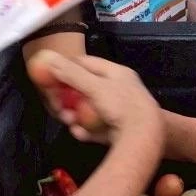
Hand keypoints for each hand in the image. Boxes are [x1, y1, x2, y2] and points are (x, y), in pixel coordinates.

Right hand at [26, 51, 164, 148]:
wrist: (144, 136)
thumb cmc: (123, 106)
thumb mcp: (95, 87)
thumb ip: (72, 74)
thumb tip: (50, 59)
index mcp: (117, 74)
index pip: (87, 64)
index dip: (66, 67)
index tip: (50, 74)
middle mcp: (117, 89)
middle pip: (83, 89)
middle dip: (67, 98)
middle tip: (57, 104)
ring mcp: (116, 109)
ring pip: (85, 110)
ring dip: (73, 115)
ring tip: (69, 120)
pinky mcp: (114, 128)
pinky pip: (92, 126)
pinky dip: (84, 129)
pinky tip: (80, 132)